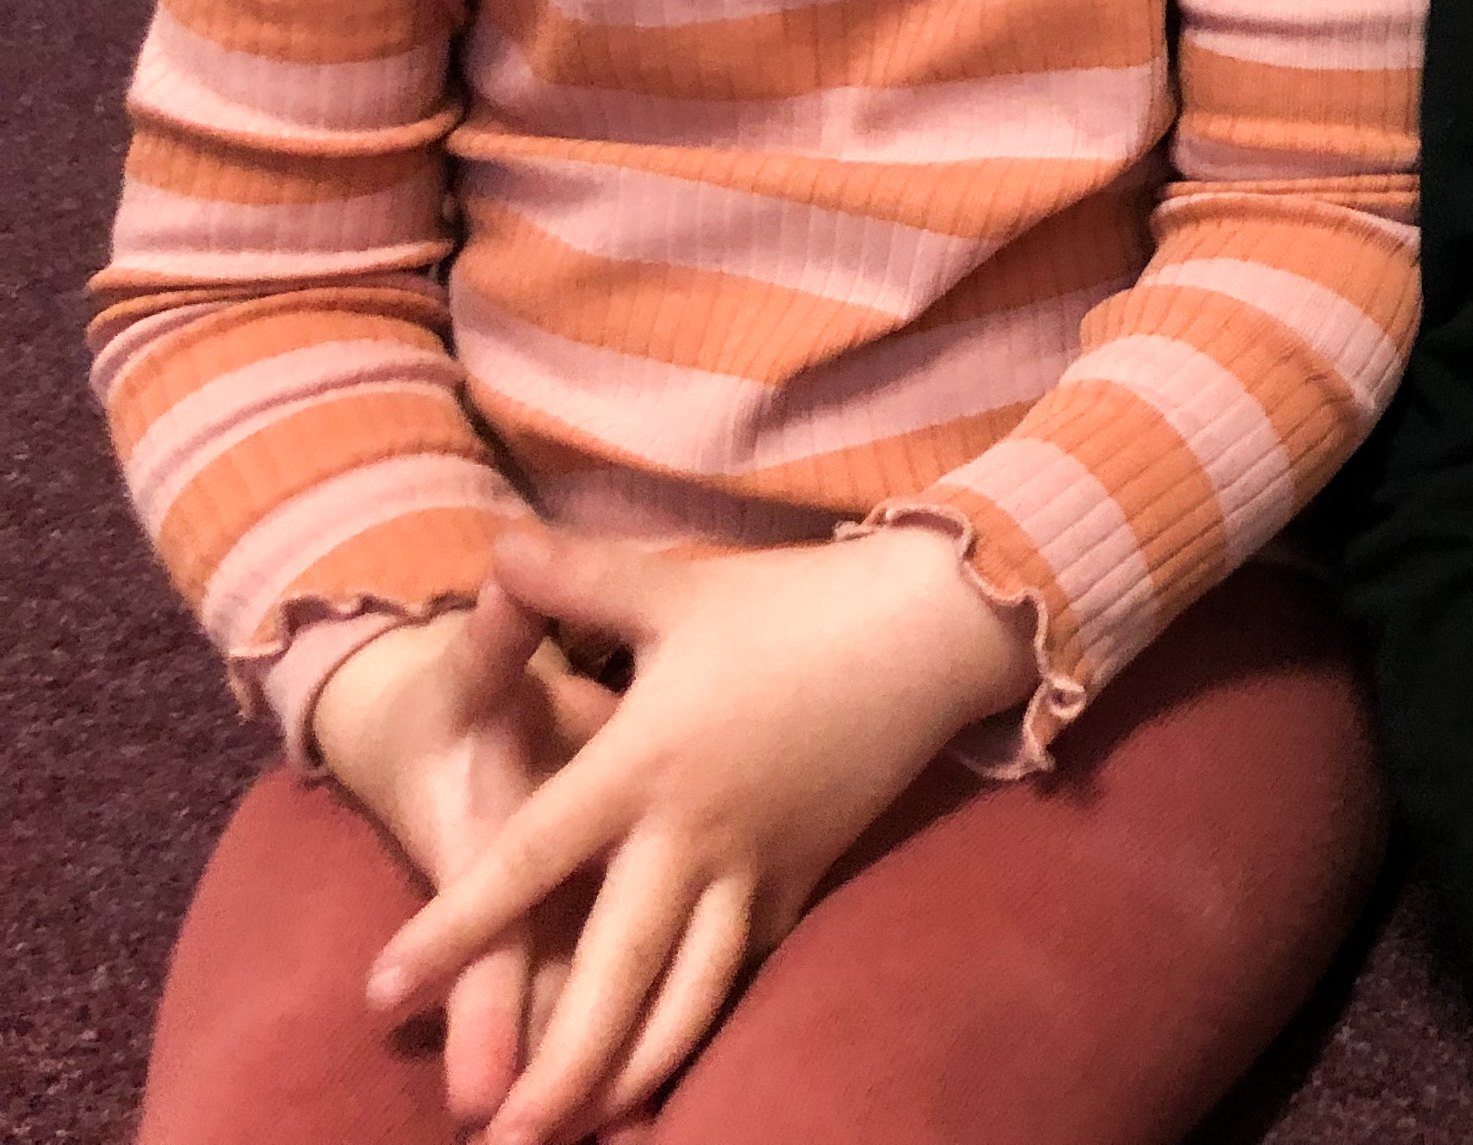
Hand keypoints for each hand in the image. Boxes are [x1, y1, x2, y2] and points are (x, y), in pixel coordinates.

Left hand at [363, 521, 1036, 1144]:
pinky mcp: (802, 880)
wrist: (929, 630)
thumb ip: (572, 579)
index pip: (529, 863)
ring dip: (629, 1072)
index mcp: (643, 766)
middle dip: (556, 1067)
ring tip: (577, 1132)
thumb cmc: (794, 603)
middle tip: (501, 1143)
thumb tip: (487, 548)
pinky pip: (740, 970)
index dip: (451, 929)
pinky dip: (700, 1028)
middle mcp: (692, 836)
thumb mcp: (674, 587)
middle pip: (614, 973)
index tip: (383, 994)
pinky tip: (664, 1065)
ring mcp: (755, 868)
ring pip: (686, 997)